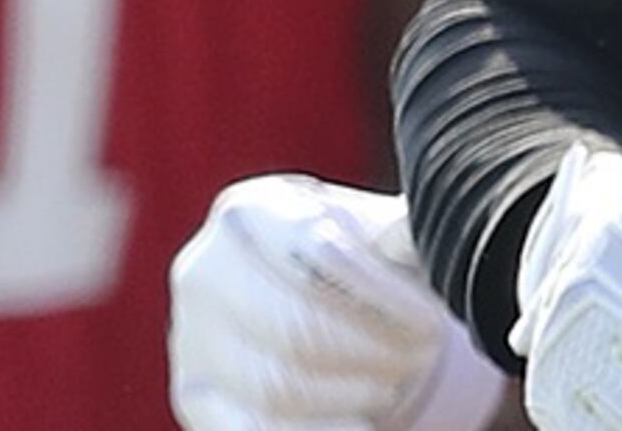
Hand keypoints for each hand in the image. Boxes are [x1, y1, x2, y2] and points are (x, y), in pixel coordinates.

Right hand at [172, 173, 508, 430]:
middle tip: (420, 355)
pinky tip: (361, 422)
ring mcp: (191, 338)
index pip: (313, 253)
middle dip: (372, 351)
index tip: (429, 319)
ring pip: (277, 388)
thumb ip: (403, 232)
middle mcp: (203, 270)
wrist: (300, 299)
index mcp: (248, 212)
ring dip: (352, 393)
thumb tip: (431, 231)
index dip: (380, 295)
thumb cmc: (350, 260)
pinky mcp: (195, 396)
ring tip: (392, 381)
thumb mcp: (374, 233)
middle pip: (295, 329)